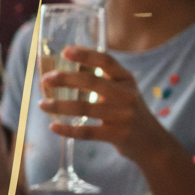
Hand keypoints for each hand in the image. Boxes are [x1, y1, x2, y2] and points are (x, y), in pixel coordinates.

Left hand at [40, 46, 167, 164]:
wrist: (152, 142)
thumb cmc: (128, 111)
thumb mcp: (122, 90)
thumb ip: (101, 79)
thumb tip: (62, 70)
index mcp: (126, 79)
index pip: (106, 61)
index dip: (85, 54)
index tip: (65, 52)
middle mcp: (126, 95)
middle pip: (91, 82)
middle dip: (64, 79)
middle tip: (45, 80)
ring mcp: (123, 116)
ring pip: (84, 108)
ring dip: (59, 106)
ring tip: (42, 104)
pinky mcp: (118, 135)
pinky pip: (87, 132)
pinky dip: (68, 129)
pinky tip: (53, 126)